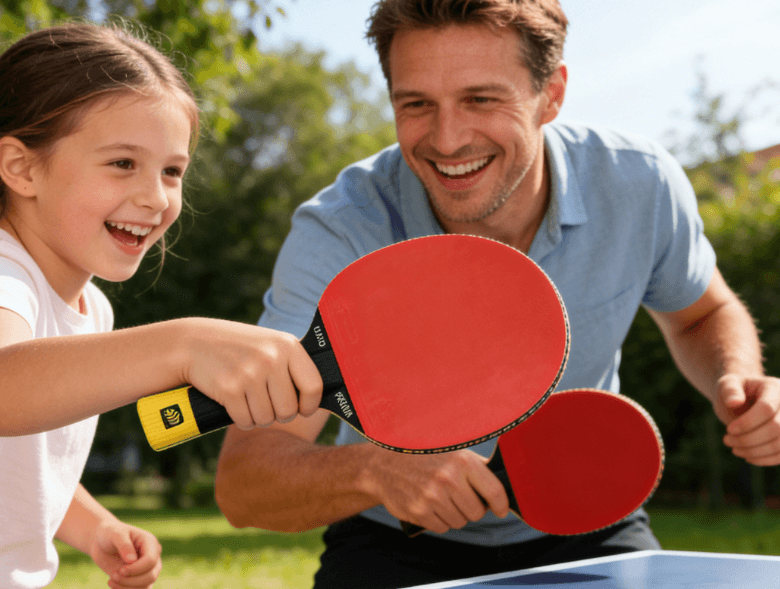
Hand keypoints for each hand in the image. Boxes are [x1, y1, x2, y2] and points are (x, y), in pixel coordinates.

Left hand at [88, 519, 161, 588]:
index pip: (151, 560)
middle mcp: (153, 556)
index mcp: (150, 542)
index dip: (136, 569)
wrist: (101, 542)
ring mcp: (148, 568)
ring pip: (146, 585)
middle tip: (114, 575)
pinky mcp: (140, 578)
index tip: (119, 570)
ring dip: (127, 587)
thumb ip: (124, 545)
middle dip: (131, 580)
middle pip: (151, 575)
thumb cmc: (109, 534)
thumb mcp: (115, 534)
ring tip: (111, 580)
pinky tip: (114, 584)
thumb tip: (132, 560)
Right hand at [183, 319, 322, 428]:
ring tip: (248, 398)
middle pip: (289, 410)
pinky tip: (234, 403)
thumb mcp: (270, 345)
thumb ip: (292, 365)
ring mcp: (250, 373)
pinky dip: (240, 419)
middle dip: (278, 413)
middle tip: (265, 402)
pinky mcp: (229, 388)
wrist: (193, 343)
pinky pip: (246, 421)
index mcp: (288, 345)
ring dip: (257, 416)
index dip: (309, 405)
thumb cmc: (239, 349)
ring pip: (267, 418)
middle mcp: (271, 358)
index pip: (314, 387)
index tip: (302, 408)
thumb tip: (319, 397)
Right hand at [364, 448, 509, 533]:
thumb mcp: (450, 451)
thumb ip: (475, 466)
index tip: (501, 510)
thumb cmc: (422, 456)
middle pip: (477, 512)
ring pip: (460, 522)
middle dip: (472, 508)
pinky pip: (442, 528)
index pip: (494, 491)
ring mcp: (433, 496)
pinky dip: (439, 520)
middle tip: (460, 497)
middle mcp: (448, 478)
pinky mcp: (420, 512)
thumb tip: (503, 483)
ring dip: (454, 514)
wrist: (384, 465)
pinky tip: (430, 504)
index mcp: (461, 460)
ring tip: (441, 497)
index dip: (501, 505)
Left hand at [717, 373, 779, 465]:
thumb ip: (729, 390)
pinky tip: (747, 456)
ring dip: (755, 451)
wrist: (742, 401)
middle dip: (748, 439)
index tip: (729, 430)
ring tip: (734, 449)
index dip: (748, 422)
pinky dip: (764, 459)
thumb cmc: (734, 392)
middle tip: (726, 440)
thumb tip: (733, 402)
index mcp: (774, 388)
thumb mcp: (727, 384)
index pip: (766, 408)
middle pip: (776, 428)